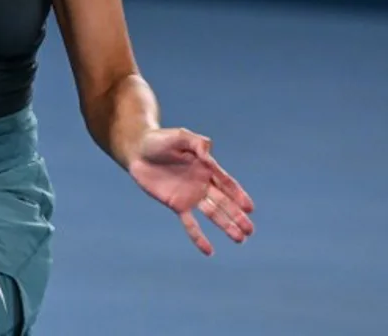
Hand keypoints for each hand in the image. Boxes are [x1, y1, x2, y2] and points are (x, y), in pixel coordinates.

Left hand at [128, 127, 254, 255]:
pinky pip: (190, 223)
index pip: (226, 183)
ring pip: (212, 214)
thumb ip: (195, 142)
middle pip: (223, 202)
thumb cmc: (159, 140)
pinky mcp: (177, 205)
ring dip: (226, 226)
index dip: (238, 195)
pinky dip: (199, 237)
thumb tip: (208, 149)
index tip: (249, 208)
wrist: (138, 150)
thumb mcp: (178, 136)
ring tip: (240, 239)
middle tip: (250, 230)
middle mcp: (202, 183)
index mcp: (206, 166)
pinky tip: (209, 251)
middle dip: (237, 215)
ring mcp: (190, 195)